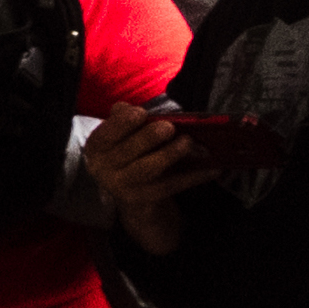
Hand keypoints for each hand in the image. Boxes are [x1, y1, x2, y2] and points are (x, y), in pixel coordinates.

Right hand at [82, 106, 205, 253]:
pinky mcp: (144, 199)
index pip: (105, 134)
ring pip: (147, 170)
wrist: (132, 192)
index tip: (140, 112)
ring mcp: (123, 186)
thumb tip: (125, 107)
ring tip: (187, 142)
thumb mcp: (122, 135)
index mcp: (97, 148)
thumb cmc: (130, 153)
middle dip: (147, 138)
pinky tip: (211, 168)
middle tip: (168, 127)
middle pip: (127, 152)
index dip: (122, 124)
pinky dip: (192, 177)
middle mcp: (103, 168)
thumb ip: (123, 119)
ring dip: (168, 155)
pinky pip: (171, 186)